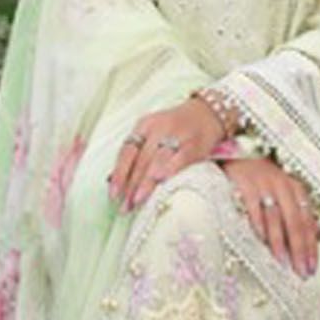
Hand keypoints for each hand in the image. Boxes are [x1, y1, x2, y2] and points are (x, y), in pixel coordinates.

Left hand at [108, 98, 222, 211]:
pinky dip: (170, 170)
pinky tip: (161, 181)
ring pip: (157, 161)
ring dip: (146, 183)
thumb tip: (115, 180)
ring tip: (137, 201)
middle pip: (140, 160)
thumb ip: (138, 153)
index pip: (126, 151)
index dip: (118, 174)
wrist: (206, 113)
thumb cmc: (175, 128)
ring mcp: (177, 135)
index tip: (113, 194)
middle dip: (131, 186)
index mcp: (144, 125)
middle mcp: (158, 128)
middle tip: (124, 207)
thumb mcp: (153, 133)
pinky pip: (180, 158)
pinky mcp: (194, 143)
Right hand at [223, 157, 318, 278]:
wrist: (237, 153)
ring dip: (279, 241)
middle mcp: (283, 186)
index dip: (311, 246)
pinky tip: (261, 240)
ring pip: (276, 217)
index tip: (312, 267)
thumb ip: (301, 211)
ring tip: (283, 261)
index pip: (307, 222)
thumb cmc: (262, 178)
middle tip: (300, 270)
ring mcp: (264, 184)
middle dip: (299, 249)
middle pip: (295, 222)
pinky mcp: (245, 184)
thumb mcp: (285, 190)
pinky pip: (254, 207)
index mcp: (296, 189)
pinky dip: (258, 224)